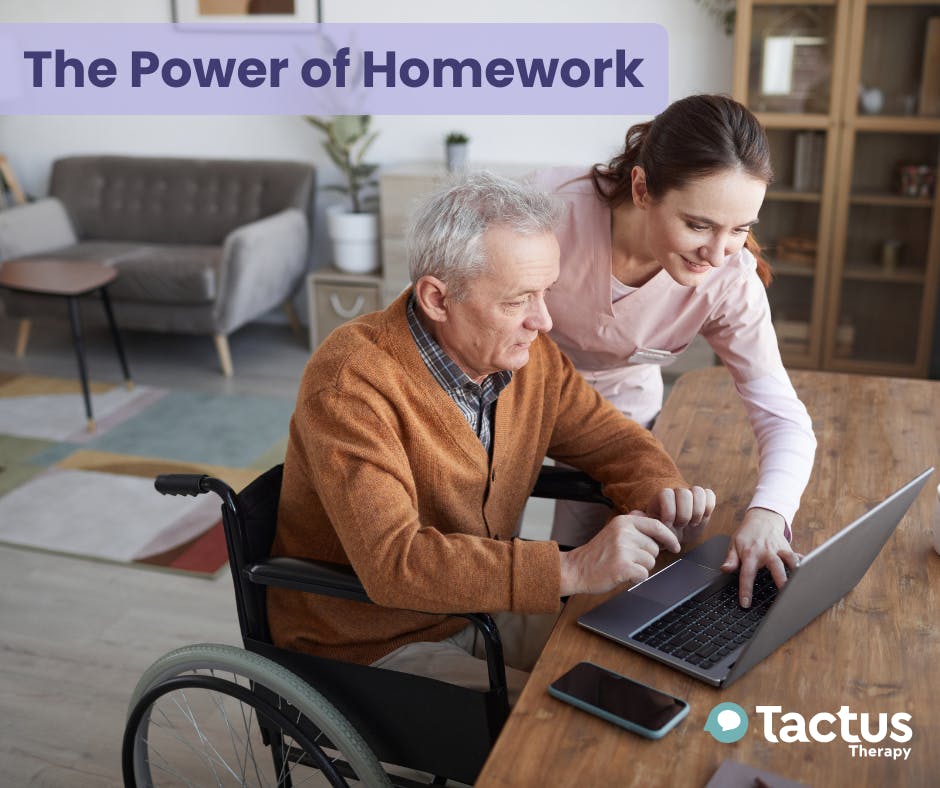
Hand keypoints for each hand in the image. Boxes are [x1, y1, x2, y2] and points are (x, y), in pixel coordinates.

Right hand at [558, 512, 680, 596]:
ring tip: (622, 565)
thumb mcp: (613, 530)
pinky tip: (622, 574)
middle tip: (627, 559)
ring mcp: (622, 549)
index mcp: (623, 521)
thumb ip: (634, 524)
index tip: (674, 546)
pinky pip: (644, 574)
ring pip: (650, 562)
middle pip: (654, 548)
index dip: (669, 537)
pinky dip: (636, 578)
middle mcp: (623, 532)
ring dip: (640, 568)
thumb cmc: (597, 553)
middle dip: (646, 557)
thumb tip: (658, 523)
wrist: (576, 568)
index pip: (656, 525)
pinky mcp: (622, 567)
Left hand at [646, 486, 715, 543]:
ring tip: (692, 523)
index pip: (666, 494)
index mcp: (661, 498)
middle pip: (683, 493)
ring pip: (697, 491)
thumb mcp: (651, 530)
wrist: (676, 537)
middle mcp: (676, 493)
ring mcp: (691, 495)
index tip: (668, 525)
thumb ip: (644, 522)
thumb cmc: (662, 533)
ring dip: (696, 511)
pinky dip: (708, 507)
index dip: (669, 511)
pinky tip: (702, 518)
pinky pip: (709, 495)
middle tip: (681, 526)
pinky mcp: (704, 499)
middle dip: (683, 513)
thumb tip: (635, 513)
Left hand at [721, 507, 800, 607]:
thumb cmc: (747, 534)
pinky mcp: (789, 549)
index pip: (747, 574)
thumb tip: (725, 569)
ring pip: (790, 559)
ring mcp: (780, 550)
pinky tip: (810, 571)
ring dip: (796, 570)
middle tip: (784, 593)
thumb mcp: (734, 544)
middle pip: (775, 566)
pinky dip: (804, 563)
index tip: (746, 603)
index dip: (746, 589)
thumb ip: (730, 559)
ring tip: (801, 583)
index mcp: (751, 553)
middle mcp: (767, 552)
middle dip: (781, 579)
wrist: (762, 518)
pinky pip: (798, 556)